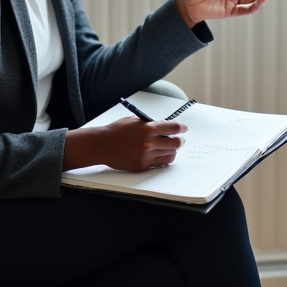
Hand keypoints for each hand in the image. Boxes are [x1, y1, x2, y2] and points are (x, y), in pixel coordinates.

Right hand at [63, 116, 186, 170]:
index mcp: (148, 128)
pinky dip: (164, 158)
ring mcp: (146, 155)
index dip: (182, 128)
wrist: (102, 145)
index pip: (174, 128)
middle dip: (179, 141)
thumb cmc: (117, 131)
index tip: (184, 128)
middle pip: (176, 143)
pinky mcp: (143, 165)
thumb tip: (166, 125)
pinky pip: (160, 163)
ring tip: (170, 147)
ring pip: (170, 154)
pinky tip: (162, 154)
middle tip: (179, 139)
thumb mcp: (135, 120)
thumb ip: (151, 123)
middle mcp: (149, 142)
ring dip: (172, 150)